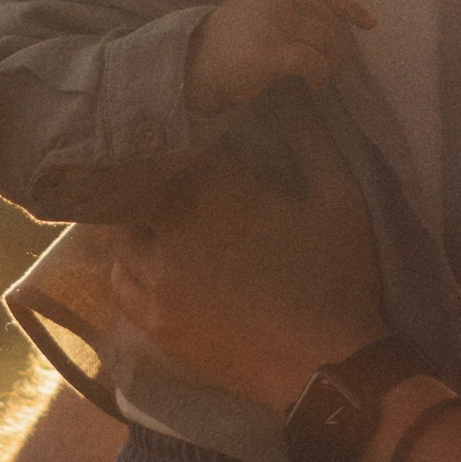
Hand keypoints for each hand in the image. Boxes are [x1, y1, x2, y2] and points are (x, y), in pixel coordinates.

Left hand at [106, 129, 385, 412]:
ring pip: (123, 231)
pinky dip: (130, 264)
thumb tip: (291, 92)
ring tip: (168, 221)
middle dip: (158, 177)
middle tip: (185, 180)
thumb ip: (311, 140)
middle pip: (139, 185)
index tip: (206, 139)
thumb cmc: (338, 279)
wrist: (326, 369)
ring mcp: (155, 279)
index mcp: (213, 190)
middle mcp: (169, 228)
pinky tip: (152, 261)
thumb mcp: (340, 199)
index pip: (179, 142)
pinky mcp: (154, 321)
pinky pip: (120, 281)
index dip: (191, 137)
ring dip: (141, 220)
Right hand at [185, 0, 375, 117]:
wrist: (189, 67)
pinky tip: (315, 86)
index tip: (371, 23)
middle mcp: (277, 4)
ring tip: (322, 79)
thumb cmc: (219, 49)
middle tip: (332, 70)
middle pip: (329, 24)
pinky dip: (321, 75)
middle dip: (339, 48)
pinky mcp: (271, 53)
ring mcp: (274, 26)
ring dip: (332, 63)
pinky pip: (313, 63)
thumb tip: (317, 33)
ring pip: (327, 41)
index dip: (349, 9)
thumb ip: (279, 16)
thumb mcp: (250, 17)